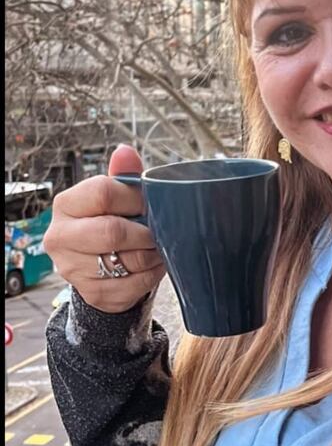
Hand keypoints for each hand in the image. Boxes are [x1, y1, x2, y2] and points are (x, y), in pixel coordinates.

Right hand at [43, 145, 165, 312]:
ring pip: (127, 261)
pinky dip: (151, 275)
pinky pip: (133, 285)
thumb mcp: (115, 199)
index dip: (134, 198)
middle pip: (112, 231)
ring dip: (152, 255)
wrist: (101, 270)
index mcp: (66, 205)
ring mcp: (72, 268)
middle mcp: (60, 237)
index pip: (102, 192)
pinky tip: (152, 266)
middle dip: (144, 232)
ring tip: (157, 249)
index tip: (148, 204)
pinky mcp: (91, 293)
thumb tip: (126, 152)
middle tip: (156, 232)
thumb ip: (122, 177)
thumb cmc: (111, 224)